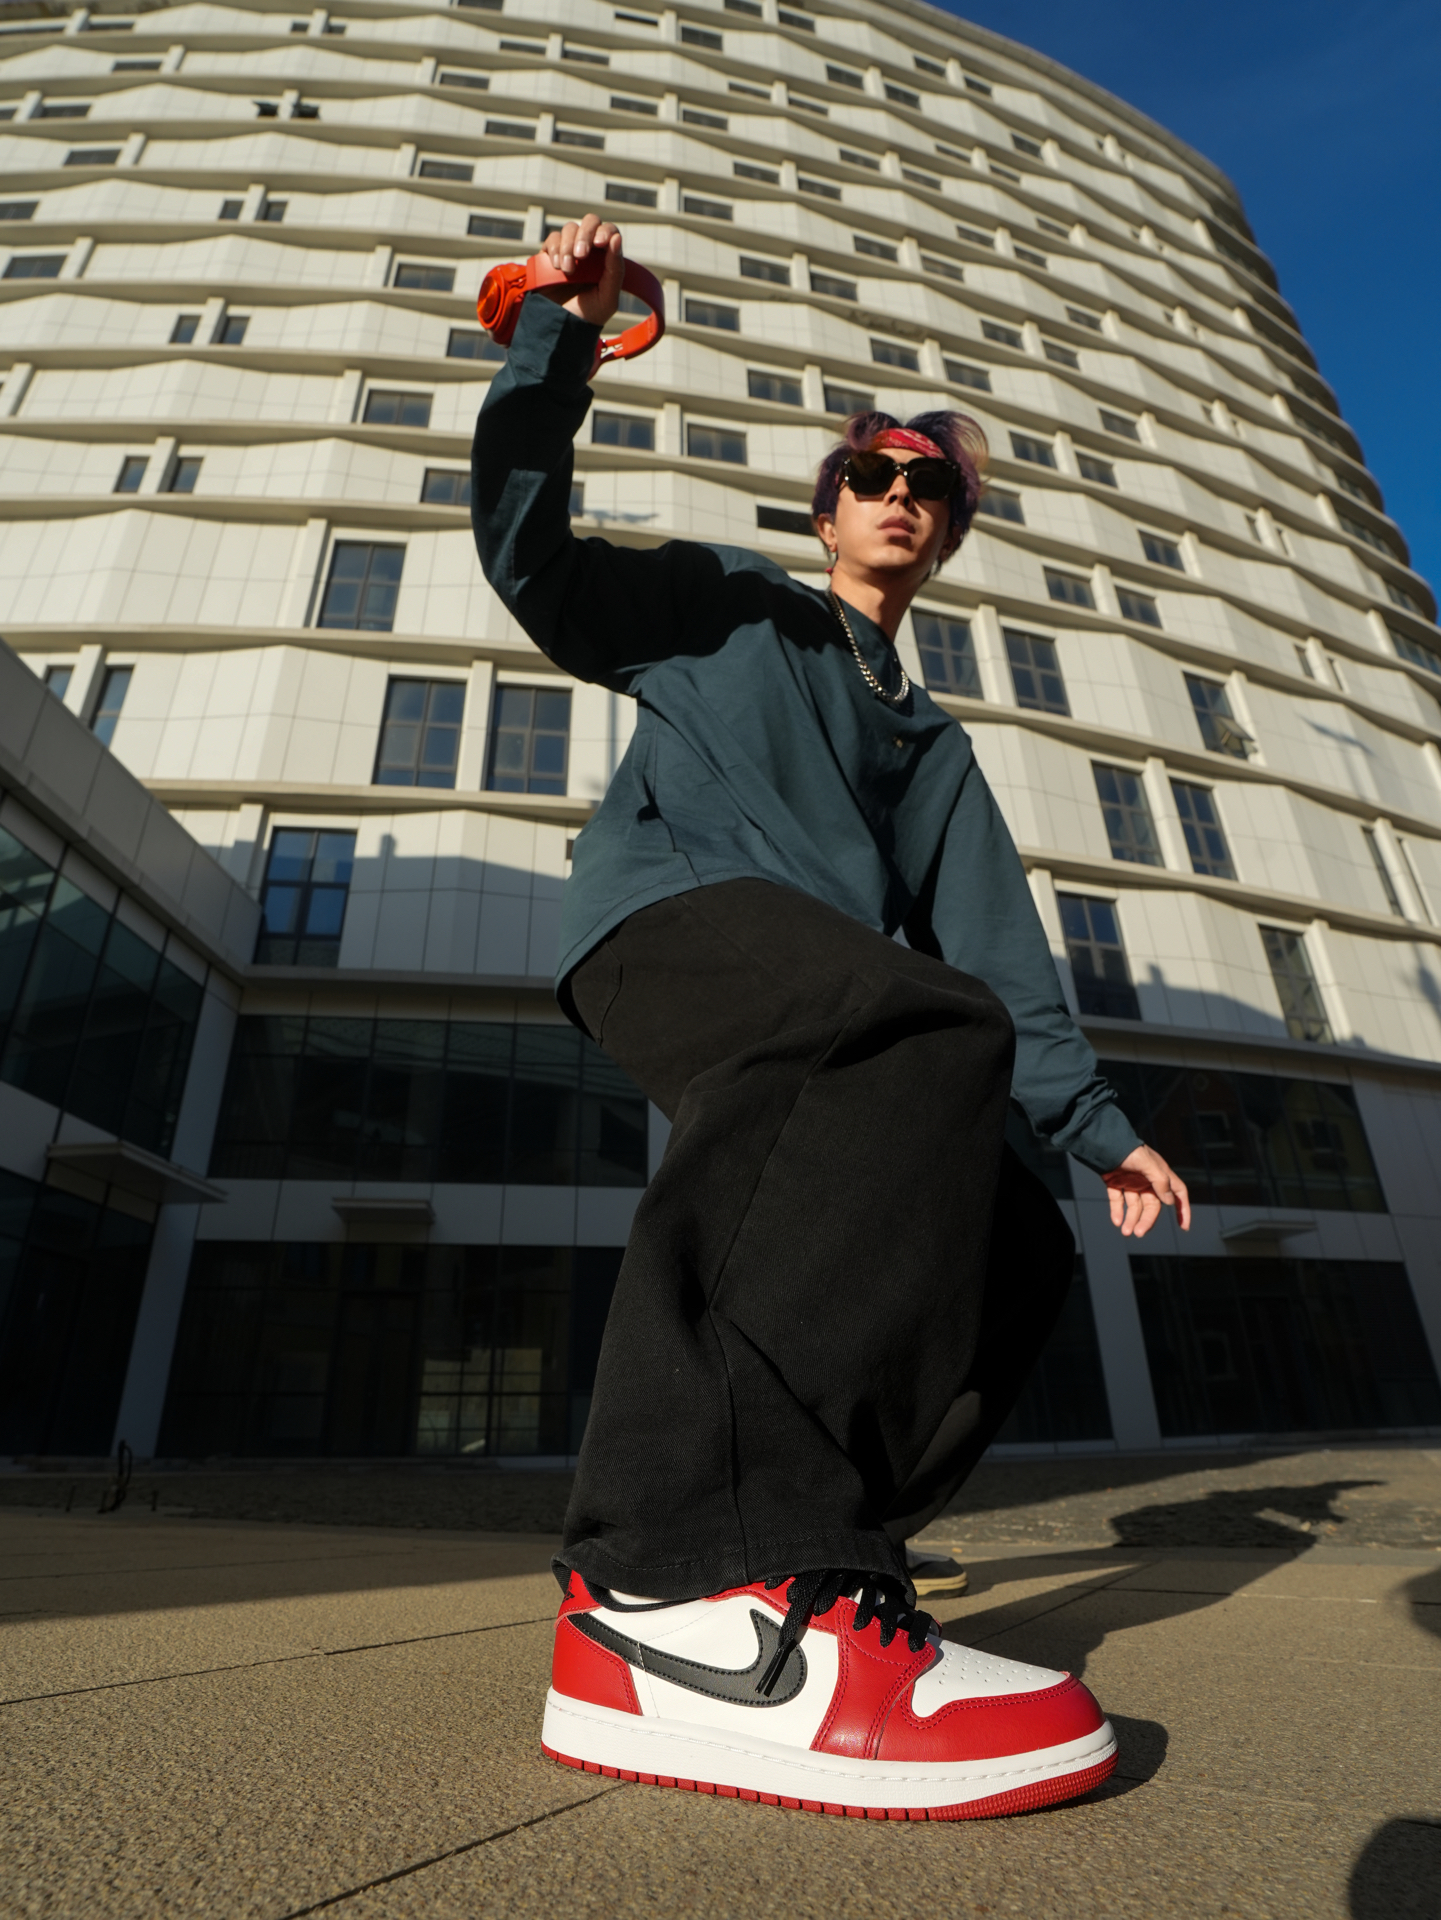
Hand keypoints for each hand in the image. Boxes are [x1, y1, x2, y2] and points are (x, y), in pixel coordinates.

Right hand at [537, 213, 624, 328]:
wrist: (560, 329)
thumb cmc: (587, 316)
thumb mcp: (608, 297)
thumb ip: (615, 269)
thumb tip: (616, 238)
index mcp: (606, 258)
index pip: (609, 231)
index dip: (604, 231)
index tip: (600, 243)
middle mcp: (589, 250)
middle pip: (589, 222)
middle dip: (585, 234)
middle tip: (581, 256)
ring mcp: (569, 250)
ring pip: (569, 229)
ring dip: (568, 247)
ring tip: (567, 270)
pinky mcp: (550, 255)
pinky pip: (552, 239)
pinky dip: (554, 249)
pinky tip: (557, 267)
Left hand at [1102, 1144, 1189, 1237]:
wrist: (1103, 1141)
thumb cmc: (1128, 1149)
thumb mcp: (1147, 1163)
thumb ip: (1160, 1181)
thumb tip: (1169, 1201)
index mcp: (1160, 1174)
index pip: (1177, 1193)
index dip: (1182, 1209)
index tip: (1184, 1227)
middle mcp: (1147, 1180)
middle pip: (1152, 1206)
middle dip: (1147, 1220)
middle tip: (1138, 1233)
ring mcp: (1131, 1182)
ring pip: (1135, 1206)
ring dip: (1131, 1219)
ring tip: (1125, 1232)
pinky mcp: (1115, 1182)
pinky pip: (1118, 1200)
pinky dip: (1117, 1211)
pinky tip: (1116, 1221)